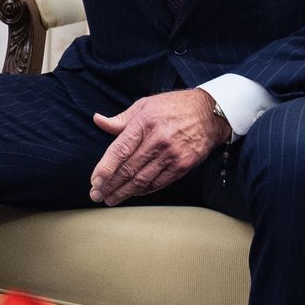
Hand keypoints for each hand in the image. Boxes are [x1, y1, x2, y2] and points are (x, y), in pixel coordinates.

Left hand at [87, 89, 230, 204]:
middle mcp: (158, 140)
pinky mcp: (183, 165)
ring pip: (142, 179)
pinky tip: (132, 193)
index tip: (94, 181)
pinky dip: (143, 190)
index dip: (105, 168)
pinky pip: (159, 183)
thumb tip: (97, 120)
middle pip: (128, 168)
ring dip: (124, 192)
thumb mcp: (145, 105)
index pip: (120, 149)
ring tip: (110, 199)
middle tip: (96, 195)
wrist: (210, 114)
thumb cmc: (173, 107)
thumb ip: (121, 119)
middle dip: (109, 185)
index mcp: (144, 123)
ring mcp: (171, 154)